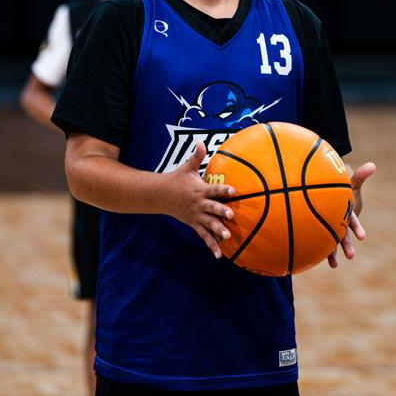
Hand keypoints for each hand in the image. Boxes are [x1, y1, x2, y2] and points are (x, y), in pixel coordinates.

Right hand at [166, 141, 234, 258]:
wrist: (161, 196)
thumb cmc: (178, 180)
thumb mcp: (187, 167)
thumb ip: (197, 156)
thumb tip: (201, 141)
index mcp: (200, 190)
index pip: (213, 189)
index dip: (223, 190)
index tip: (234, 190)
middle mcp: (199, 204)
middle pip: (212, 208)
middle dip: (221, 212)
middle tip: (231, 215)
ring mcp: (196, 216)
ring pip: (208, 224)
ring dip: (218, 231)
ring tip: (227, 237)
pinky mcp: (194, 224)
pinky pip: (203, 236)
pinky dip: (211, 245)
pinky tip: (219, 255)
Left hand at [327, 161, 374, 268]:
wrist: (333, 195)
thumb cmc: (342, 188)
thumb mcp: (351, 182)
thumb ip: (360, 175)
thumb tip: (373, 165)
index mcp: (347, 213)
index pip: (353, 221)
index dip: (357, 228)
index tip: (362, 237)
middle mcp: (341, 223)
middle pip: (344, 235)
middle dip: (348, 245)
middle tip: (351, 256)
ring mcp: (332, 228)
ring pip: (332, 242)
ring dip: (333, 254)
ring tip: (334, 266)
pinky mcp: (323, 231)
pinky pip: (320, 241)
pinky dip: (318, 249)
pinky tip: (312, 260)